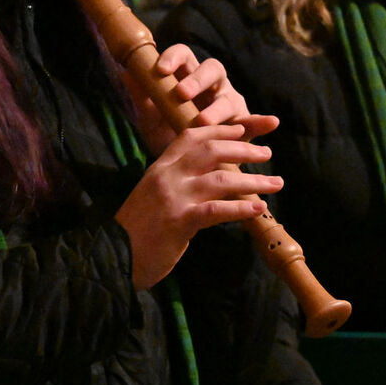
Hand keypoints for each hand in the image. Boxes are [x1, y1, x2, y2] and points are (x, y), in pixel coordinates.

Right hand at [114, 124, 283, 289]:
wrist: (110, 255)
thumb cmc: (134, 231)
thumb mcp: (152, 198)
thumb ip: (175, 185)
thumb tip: (205, 181)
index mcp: (159, 168)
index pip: (191, 136)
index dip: (220, 130)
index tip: (243, 129)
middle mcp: (166, 176)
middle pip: (211, 151)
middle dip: (243, 149)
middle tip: (267, 154)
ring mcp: (173, 197)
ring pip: (220, 179)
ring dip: (252, 181)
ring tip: (275, 183)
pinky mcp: (179, 221)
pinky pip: (216, 210)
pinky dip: (240, 208)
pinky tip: (259, 209)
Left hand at [123, 43, 279, 157]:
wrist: (179, 165)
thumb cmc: (164, 133)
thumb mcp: (150, 116)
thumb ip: (142, 95)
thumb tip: (127, 72)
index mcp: (187, 75)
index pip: (184, 55)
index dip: (173, 57)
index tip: (161, 70)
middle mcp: (211, 84)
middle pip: (211, 69)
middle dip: (197, 79)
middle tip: (182, 94)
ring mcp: (229, 102)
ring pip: (228, 97)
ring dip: (217, 108)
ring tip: (204, 121)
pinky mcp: (242, 125)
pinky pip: (253, 122)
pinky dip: (261, 122)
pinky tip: (270, 123)